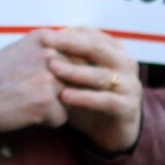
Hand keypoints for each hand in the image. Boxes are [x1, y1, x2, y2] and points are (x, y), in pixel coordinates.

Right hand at [0, 32, 67, 133]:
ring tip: (30, 101)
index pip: (77, 57)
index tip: (40, 77)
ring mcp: (49, 76)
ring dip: (55, 105)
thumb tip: (78, 52)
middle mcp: (50, 52)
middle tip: (32, 91)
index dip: (63, 73)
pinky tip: (27, 112)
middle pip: (77, 79)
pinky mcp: (46, 100)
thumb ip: (50, 47)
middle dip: (62, 89)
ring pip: (72, 98)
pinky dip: (47, 120)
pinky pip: (62, 117)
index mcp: (45, 38)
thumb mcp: (22, 48)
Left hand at [40, 26, 142, 153]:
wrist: (110, 131)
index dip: (68, 33)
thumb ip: (63, 57)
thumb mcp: (74, 75)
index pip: (91, 36)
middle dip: (71, 44)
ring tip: (52, 67)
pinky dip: (85, 97)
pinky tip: (64, 96)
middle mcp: (125, 65)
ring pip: (101, 75)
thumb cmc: (87, 96)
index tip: (44, 33)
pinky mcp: (128, 109)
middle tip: (46, 41)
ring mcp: (130, 86)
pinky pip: (106, 101)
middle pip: (98, 49)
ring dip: (75, 70)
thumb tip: (35, 37)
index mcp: (114, 51)